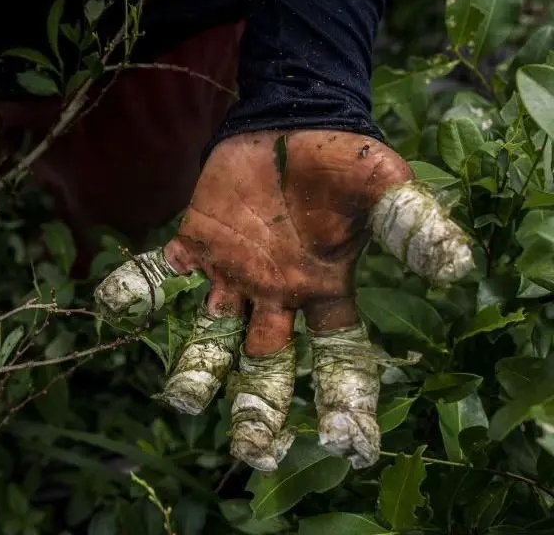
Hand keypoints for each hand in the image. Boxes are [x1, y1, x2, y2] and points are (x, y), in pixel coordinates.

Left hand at [95, 130, 472, 470]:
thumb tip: (459, 269)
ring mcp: (231, 274)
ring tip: (182, 401)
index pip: (338, 359)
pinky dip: (137, 288)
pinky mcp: (195, 243)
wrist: (293, 119)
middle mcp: (275, 296)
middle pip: (268, 366)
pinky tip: (112, 305)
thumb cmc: (342, 160)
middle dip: (260, 408)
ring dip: (196, 368)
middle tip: (252, 452)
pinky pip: (162, 274)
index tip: (348, 445)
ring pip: (211, 336)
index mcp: (324, 292)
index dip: (344, 400)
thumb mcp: (385, 189)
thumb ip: (414, 227)